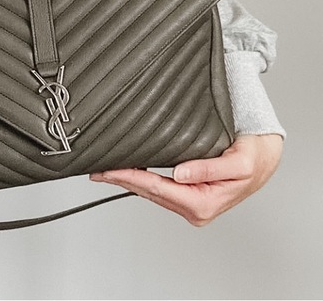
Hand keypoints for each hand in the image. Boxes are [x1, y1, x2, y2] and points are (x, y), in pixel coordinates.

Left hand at [90, 134, 282, 225]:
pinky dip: (142, 179)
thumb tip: (180, 175)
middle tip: (98, 170)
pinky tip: (131, 173)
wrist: (265, 157)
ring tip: (107, 170)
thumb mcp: (237, 162)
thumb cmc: (254, 157)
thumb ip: (208, 170)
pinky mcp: (189, 194)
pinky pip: (160, 188)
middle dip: (122, 180)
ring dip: (129, 180)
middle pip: (149, 192)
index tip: (109, 170)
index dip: (130, 178)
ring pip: (152, 192)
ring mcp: (191, 203)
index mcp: (203, 202)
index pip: (156, 189)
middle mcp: (194, 207)